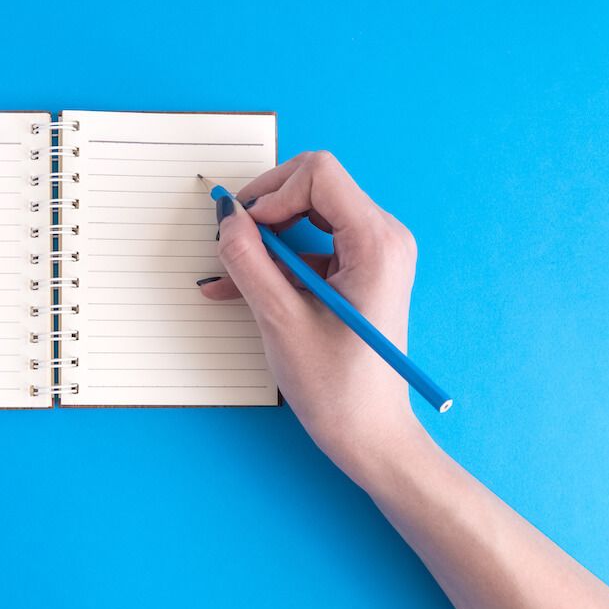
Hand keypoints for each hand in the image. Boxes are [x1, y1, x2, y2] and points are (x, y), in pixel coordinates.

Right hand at [200, 151, 423, 482]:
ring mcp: (375, 253)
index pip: (318, 173)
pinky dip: (276, 260)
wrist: (371, 435)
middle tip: (230, 244)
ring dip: (265, 238)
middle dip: (265, 210)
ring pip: (308, 213)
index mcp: (376, 243)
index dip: (271, 193)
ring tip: (229, 273)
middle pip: (314, 185)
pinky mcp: (361, 270)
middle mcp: (383, 237)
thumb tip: (225, 217)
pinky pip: (312, 244)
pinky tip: (240, 287)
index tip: (243, 231)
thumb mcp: (280, 320)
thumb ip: (248, 262)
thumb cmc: (337, 388)